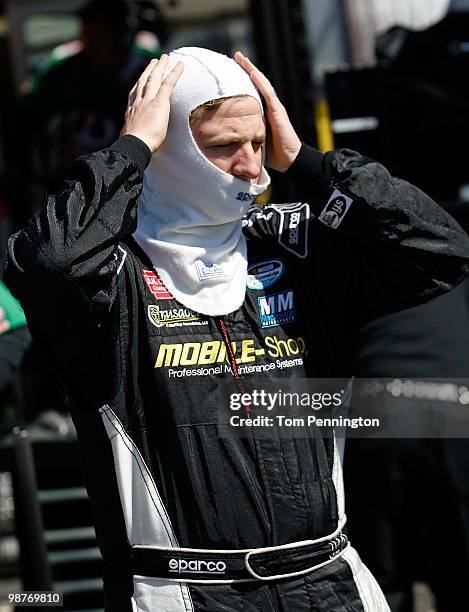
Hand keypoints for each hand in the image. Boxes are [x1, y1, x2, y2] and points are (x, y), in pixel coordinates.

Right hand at [121, 55, 183, 152]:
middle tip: (153, 62)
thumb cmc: (134, 148)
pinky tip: (180, 65)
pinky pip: (168, 84)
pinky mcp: (159, 103)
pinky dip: (175, 73)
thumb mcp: (132, 139)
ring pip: (154, 78)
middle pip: (143, 82)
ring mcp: (148, 101)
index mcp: (131, 112)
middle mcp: (138, 103)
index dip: (139, 85)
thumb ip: (136, 136)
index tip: (141, 79)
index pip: (134, 94)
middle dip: (149, 71)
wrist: (134, 145)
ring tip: (164, 58)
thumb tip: (137, 143)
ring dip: (160, 67)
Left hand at [234, 51, 300, 171]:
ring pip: (262, 84)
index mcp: (262, 112)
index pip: (251, 92)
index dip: (242, 80)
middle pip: (256, 83)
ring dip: (252, 70)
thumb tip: (223, 137)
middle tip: (236, 55)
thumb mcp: (252, 141)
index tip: (230, 69)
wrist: (289, 160)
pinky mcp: (278, 112)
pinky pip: (268, 94)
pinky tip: (253, 72)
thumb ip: (242, 135)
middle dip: (246, 68)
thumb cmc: (271, 153)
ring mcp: (274, 108)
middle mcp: (268, 106)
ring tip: (241, 58)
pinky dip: (260, 82)